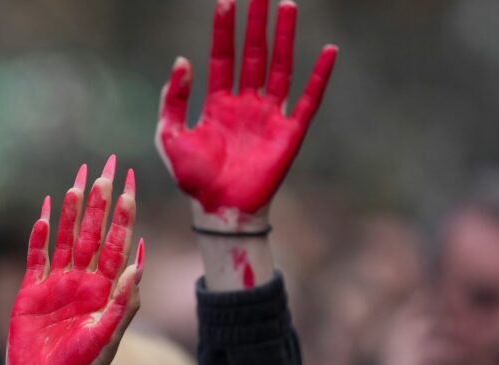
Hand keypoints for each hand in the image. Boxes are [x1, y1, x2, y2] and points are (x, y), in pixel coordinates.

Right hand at [6, 157, 143, 364]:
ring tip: (80, 180)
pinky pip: (37, 256)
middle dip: (103, 199)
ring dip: (74, 209)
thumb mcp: (109, 335)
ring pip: (67, 237)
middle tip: (109, 167)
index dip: (125, 211)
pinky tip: (47, 211)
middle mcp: (85, 279)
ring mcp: (58, 283)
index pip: (120, 240)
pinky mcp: (32, 291)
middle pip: (95, 231)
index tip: (132, 183)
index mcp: (107, 287)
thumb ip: (123, 300)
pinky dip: (40, 234)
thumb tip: (141, 260)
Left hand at [156, 0, 337, 228]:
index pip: (224, 56)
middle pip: (254, 54)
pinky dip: (319, 76)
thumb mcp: (170, 136)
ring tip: (288, 6)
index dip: (225, 29)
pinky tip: (328, 52)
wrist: (219, 210)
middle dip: (257, 23)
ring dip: (285, 38)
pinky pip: (308, 99)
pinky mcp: (290, 132)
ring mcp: (269, 116)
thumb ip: (173, 100)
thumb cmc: (194, 179)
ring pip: (280, 68)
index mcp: (218, 103)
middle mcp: (246, 104)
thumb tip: (184, 61)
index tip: (227, 0)